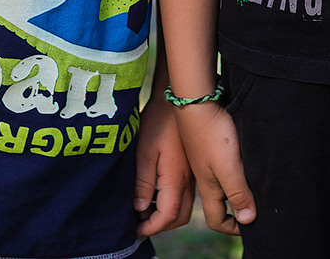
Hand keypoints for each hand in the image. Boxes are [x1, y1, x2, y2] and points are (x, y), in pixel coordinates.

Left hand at [133, 97, 195, 234]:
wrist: (178, 100)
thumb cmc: (158, 122)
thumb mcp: (144, 152)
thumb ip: (144, 183)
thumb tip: (140, 209)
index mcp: (176, 178)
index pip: (168, 215)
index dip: (152, 227)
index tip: (137, 231)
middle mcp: (188, 180)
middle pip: (179, 216)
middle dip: (161, 225)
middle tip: (140, 224)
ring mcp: (192, 174)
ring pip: (184, 207)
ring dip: (167, 215)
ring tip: (145, 210)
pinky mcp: (191, 168)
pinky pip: (185, 194)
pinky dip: (172, 202)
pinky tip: (156, 193)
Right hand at [175, 103, 254, 234]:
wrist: (196, 101)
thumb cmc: (213, 134)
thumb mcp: (228, 168)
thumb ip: (238, 193)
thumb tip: (248, 220)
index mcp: (208, 187)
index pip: (216, 219)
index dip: (232, 227)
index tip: (250, 227)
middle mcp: (205, 176)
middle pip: (218, 204)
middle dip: (234, 212)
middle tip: (254, 208)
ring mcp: (205, 160)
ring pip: (221, 184)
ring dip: (236, 190)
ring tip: (254, 186)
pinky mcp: (208, 145)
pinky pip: (222, 167)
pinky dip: (234, 171)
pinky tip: (245, 161)